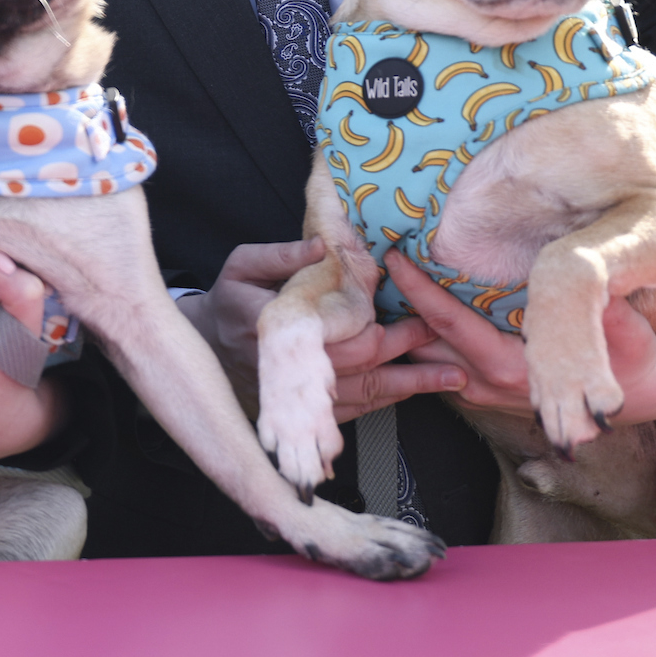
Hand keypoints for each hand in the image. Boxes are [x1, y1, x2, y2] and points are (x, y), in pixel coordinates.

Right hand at [180, 238, 460, 419]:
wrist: (205, 346)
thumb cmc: (229, 299)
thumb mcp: (242, 265)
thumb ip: (282, 255)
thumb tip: (324, 245)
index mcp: (267, 325)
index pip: (329, 328)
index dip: (371, 320)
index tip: (406, 305)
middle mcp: (283, 367)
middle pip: (354, 362)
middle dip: (401, 348)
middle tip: (439, 331)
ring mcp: (293, 395)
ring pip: (360, 393)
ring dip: (407, 385)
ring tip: (450, 377)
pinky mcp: (301, 411)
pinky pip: (350, 411)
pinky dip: (384, 402)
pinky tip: (413, 393)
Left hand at [387, 253, 655, 422]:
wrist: (633, 396)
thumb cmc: (629, 360)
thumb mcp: (628, 333)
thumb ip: (608, 312)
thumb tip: (596, 283)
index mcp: (514, 368)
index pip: (450, 323)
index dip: (419, 290)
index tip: (393, 258)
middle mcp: (488, 384)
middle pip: (422, 341)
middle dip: (391, 307)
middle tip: (363, 263)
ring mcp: (478, 391)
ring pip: (422, 355)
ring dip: (400, 322)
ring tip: (374, 279)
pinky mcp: (476, 389)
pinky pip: (434, 361)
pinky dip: (418, 333)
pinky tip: (405, 302)